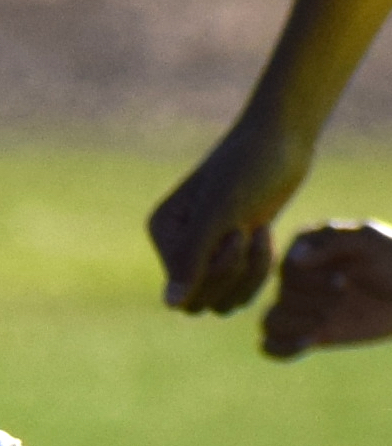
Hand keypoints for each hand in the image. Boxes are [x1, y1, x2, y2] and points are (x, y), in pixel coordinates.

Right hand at [149, 118, 307, 314]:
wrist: (282, 140)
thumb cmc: (249, 167)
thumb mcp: (220, 212)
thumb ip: (191, 259)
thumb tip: (169, 306)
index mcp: (164, 233)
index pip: (180, 285)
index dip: (214, 267)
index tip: (237, 229)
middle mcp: (177, 247)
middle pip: (198, 301)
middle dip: (232, 272)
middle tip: (251, 233)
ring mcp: (205, 253)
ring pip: (220, 302)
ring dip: (249, 276)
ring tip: (261, 235)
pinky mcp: (232, 254)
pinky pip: (238, 292)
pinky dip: (258, 273)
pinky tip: (266, 237)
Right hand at [258, 221, 391, 359]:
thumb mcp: (369, 240)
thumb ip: (332, 244)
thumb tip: (292, 260)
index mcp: (305, 247)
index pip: (286, 270)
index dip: (310, 280)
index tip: (344, 281)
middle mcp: (296, 277)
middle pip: (281, 296)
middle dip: (312, 301)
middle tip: (344, 298)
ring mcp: (300, 307)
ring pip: (271, 321)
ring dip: (298, 324)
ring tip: (327, 322)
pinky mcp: (307, 332)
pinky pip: (272, 346)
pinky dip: (282, 349)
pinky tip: (308, 344)